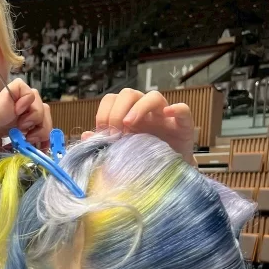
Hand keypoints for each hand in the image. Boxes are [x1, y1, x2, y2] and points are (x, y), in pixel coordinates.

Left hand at [81, 88, 195, 163]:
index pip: (112, 99)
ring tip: (129, 124)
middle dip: (117, 110)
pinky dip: (176, 109)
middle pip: (129, 94)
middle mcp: (145, 112)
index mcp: (127, 115)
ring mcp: (165, 117)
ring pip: (154, 96)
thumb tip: (85, 135)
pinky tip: (167, 114)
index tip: (102, 132)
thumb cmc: (144, 160)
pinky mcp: (184, 125)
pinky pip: (183, 109)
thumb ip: (104, 143)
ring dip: (139, 107)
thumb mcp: (120, 152)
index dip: (104, 112)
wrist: (170, 174)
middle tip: (114, 131)